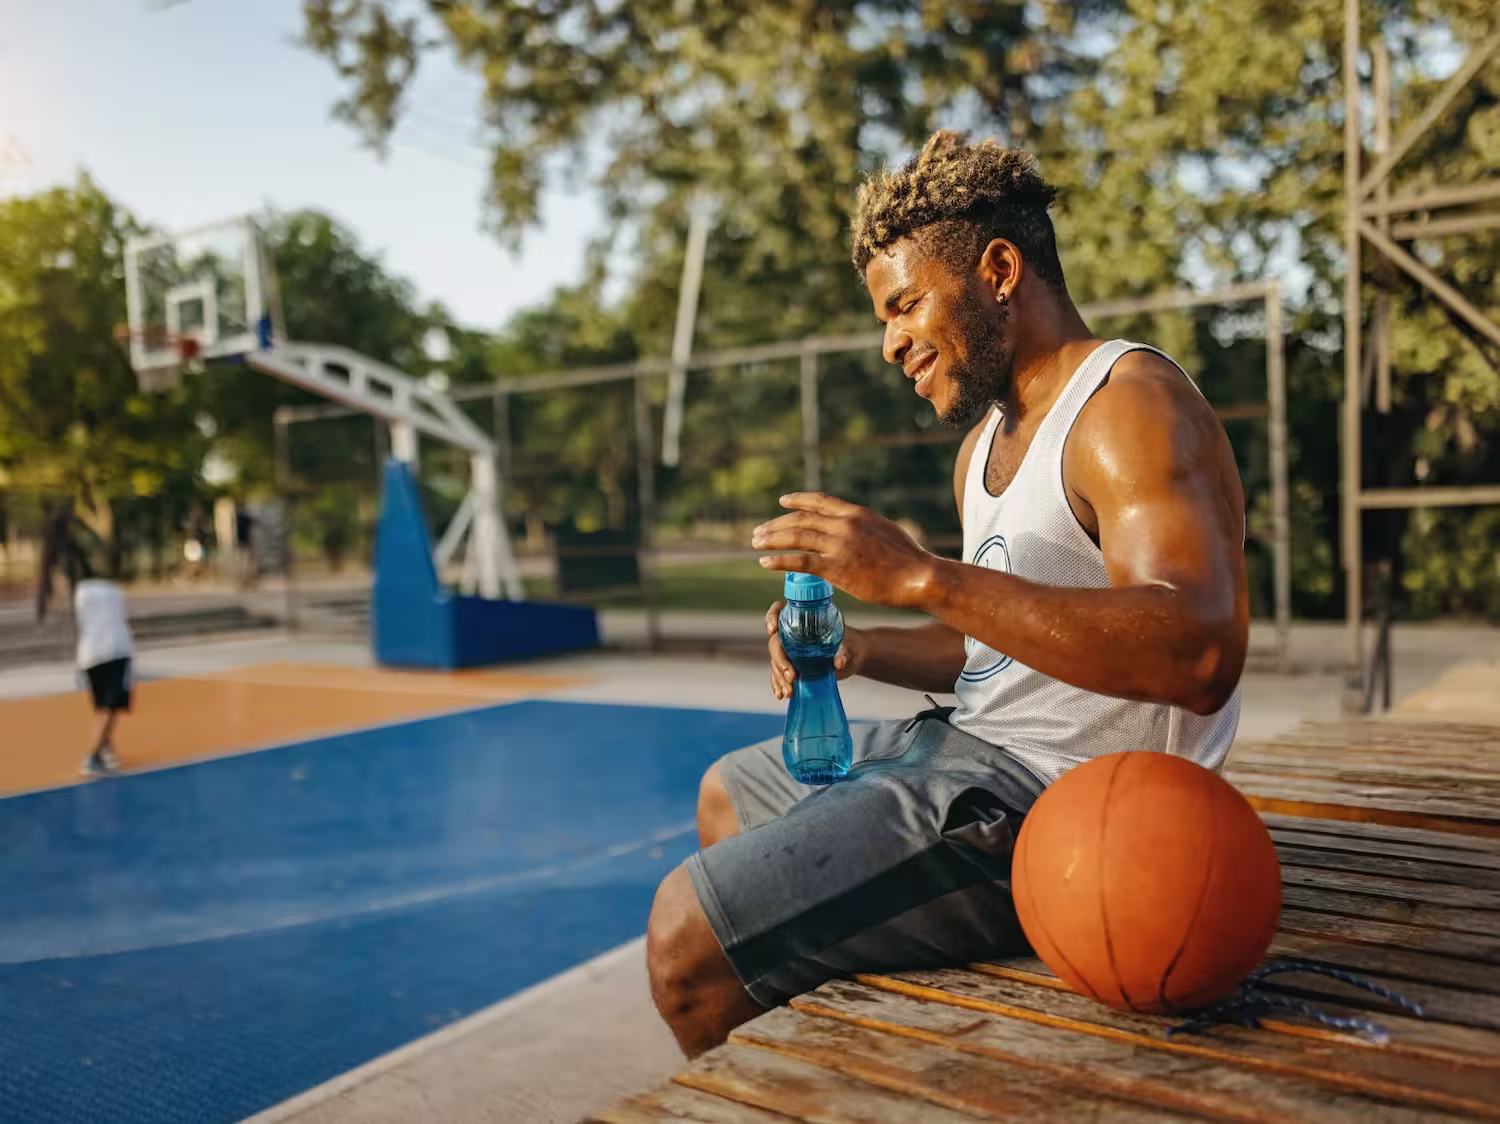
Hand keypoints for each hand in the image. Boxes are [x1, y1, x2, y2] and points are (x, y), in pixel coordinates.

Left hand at [752, 493, 937, 609]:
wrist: (919, 578)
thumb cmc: (908, 559)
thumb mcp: (886, 531)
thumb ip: (865, 528)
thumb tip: (855, 529)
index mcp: (857, 514)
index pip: (819, 501)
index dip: (797, 500)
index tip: (781, 501)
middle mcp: (845, 525)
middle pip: (801, 519)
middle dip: (776, 524)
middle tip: (759, 532)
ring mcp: (839, 546)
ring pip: (796, 537)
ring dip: (772, 539)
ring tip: (755, 543)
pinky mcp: (837, 569)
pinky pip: (800, 562)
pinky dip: (779, 561)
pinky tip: (765, 562)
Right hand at [765, 600, 864, 699]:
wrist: (853, 658)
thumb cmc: (851, 645)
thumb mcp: (849, 647)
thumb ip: (844, 652)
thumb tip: (838, 662)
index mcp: (803, 620)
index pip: (780, 611)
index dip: (772, 617)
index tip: (773, 631)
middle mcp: (792, 634)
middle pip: (775, 643)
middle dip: (780, 661)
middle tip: (791, 676)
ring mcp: (791, 651)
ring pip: (775, 662)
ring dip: (779, 678)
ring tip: (789, 691)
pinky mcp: (792, 666)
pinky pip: (778, 674)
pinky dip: (778, 684)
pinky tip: (781, 694)